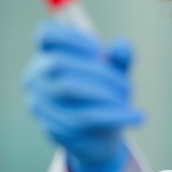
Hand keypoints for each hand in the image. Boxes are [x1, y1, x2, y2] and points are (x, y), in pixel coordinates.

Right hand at [23, 21, 143, 171]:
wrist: (99, 136)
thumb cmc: (104, 92)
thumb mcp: (116, 73)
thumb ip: (119, 58)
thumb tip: (122, 45)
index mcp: (49, 54)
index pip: (47, 35)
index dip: (70, 37)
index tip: (99, 49)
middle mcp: (36, 76)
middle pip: (59, 63)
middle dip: (99, 73)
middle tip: (130, 88)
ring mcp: (39, 103)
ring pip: (70, 91)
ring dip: (107, 95)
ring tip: (133, 103)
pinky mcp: (51, 127)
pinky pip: (81, 118)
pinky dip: (114, 116)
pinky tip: (136, 117)